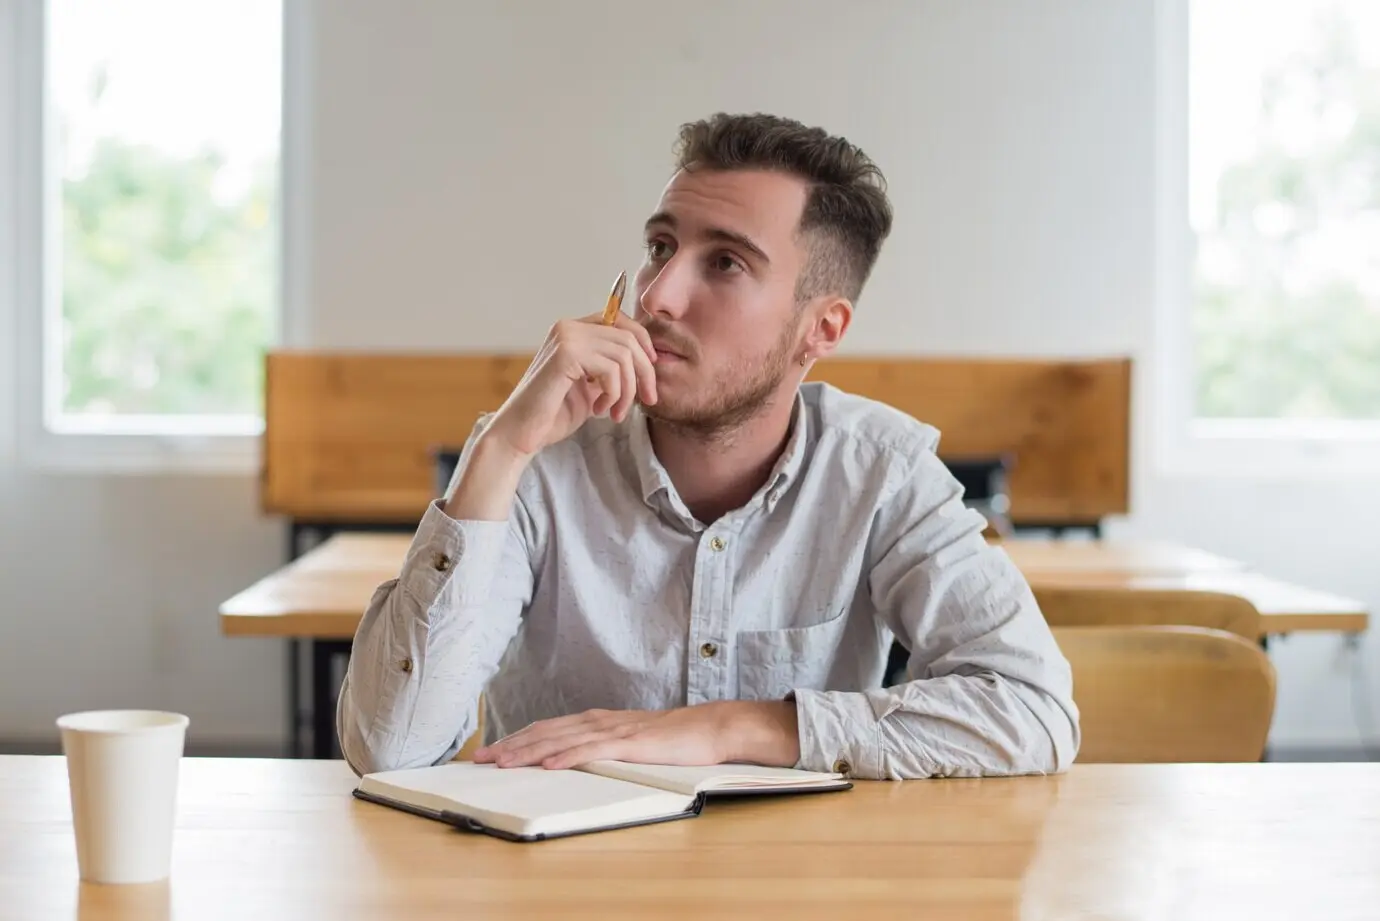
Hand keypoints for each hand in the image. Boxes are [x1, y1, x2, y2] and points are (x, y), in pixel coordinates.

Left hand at [472, 701, 800, 770]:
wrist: (709, 728)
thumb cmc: (672, 739)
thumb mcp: (629, 742)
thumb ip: (603, 747)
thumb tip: (575, 758)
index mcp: (598, 720)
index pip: (548, 728)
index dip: (517, 738)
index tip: (492, 750)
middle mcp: (599, 720)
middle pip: (545, 731)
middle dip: (510, 745)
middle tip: (481, 758)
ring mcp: (613, 730)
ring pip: (560, 739)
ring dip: (527, 751)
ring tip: (502, 762)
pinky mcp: (629, 742)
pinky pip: (591, 750)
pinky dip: (566, 756)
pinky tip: (547, 763)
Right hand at [484, 313, 658, 458]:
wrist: (521, 434)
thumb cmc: (553, 414)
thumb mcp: (590, 386)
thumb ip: (610, 369)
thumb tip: (647, 361)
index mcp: (572, 331)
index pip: (620, 321)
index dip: (643, 344)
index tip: (649, 374)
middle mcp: (568, 327)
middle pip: (628, 337)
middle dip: (645, 372)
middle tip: (647, 399)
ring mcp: (565, 338)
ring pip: (624, 354)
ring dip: (628, 390)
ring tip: (616, 412)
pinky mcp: (565, 355)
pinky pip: (610, 368)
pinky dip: (614, 393)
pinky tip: (599, 410)